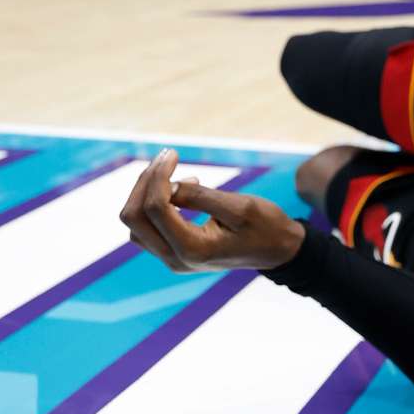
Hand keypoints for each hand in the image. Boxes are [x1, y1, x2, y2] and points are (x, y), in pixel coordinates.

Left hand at [119, 148, 304, 271]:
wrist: (278, 251)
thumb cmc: (266, 227)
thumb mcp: (240, 207)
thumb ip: (200, 196)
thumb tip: (168, 184)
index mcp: (194, 250)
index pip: (156, 208)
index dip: (158, 176)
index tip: (172, 153)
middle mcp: (177, 260)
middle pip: (135, 217)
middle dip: (145, 182)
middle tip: (167, 157)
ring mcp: (173, 260)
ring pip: (136, 224)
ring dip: (145, 193)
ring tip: (172, 172)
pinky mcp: (174, 254)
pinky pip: (147, 229)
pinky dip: (153, 206)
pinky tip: (178, 192)